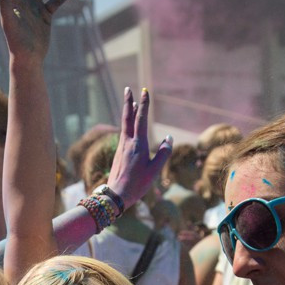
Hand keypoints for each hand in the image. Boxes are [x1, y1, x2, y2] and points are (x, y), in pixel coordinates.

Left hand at [105, 88, 171, 208]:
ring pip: (125, 125)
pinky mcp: (119, 153)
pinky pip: (124, 134)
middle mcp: (128, 142)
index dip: (144, 104)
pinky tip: (130, 126)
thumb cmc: (137, 184)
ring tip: (132, 103)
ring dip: (128, 112)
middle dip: (129, 102)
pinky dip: (128, 125)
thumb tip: (169, 138)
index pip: (141, 119)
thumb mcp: (155, 170)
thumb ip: (164, 153)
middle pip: (128, 117)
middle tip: (128, 89)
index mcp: (138, 144)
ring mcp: (121, 147)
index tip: (144, 91)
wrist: (116, 195)